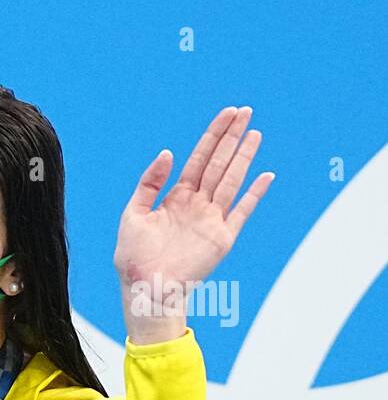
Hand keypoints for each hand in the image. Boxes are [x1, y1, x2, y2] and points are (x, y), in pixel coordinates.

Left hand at [114, 105, 274, 343]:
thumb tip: (169, 152)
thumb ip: (149, 183)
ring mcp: (211, 220)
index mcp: (175, 197)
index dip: (213, 135)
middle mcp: (196, 205)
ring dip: (244, 158)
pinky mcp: (222, 238)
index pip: (198, 159)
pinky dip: (254, 195)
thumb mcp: (133, 214)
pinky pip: (242, 212)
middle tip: (246, 111)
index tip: (227, 113)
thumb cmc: (133, 256)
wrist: (144, 288)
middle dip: (231, 138)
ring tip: (255, 133)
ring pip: (231, 181)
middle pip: (218, 163)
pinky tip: (266, 176)